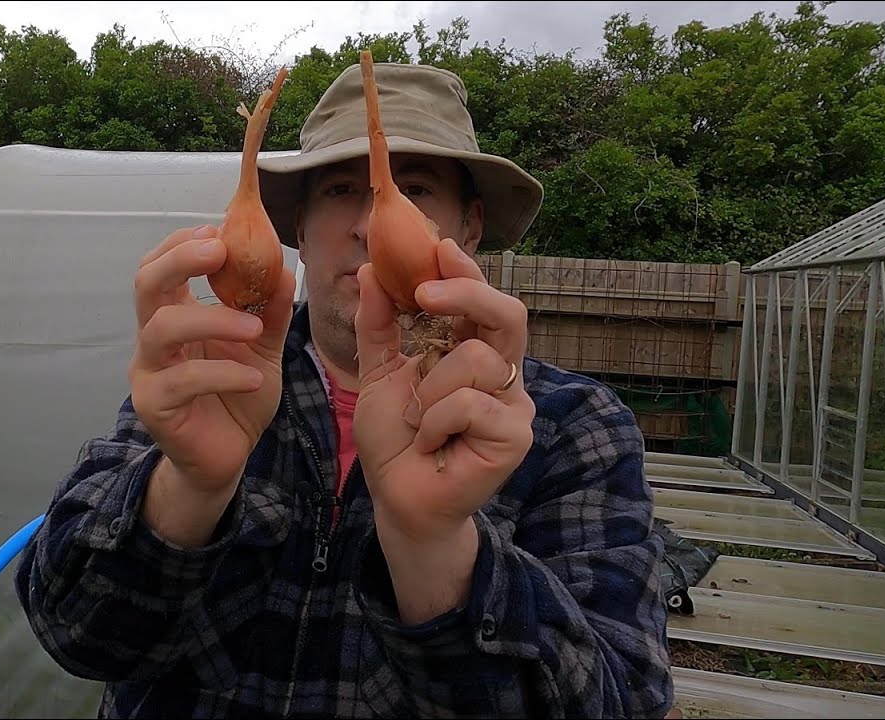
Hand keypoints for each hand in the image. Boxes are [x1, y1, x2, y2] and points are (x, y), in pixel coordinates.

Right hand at [129, 224, 294, 497]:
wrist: (226, 457)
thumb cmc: (237, 397)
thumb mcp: (262, 349)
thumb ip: (269, 312)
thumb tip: (285, 270)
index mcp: (173, 316)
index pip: (160, 265)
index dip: (182, 242)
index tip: (219, 229)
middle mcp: (152, 338)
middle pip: (146, 283)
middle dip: (181, 258)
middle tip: (220, 250)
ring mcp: (148, 372)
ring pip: (163, 328)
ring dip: (213, 319)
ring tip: (255, 329)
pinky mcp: (154, 406)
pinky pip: (183, 380)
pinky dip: (224, 372)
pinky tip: (254, 378)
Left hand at [353, 238, 535, 544]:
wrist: (398, 498)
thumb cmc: (395, 440)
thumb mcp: (378, 373)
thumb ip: (379, 325)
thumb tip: (368, 270)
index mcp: (472, 351)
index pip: (480, 300)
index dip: (466, 271)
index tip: (438, 247)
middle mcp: (501, 372)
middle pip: (507, 313)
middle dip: (467, 293)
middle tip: (424, 292)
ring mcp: (514, 404)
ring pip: (476, 360)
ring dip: (430, 388)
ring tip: (419, 420)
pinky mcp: (516, 435)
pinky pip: (471, 403)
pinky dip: (436, 421)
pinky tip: (432, 443)